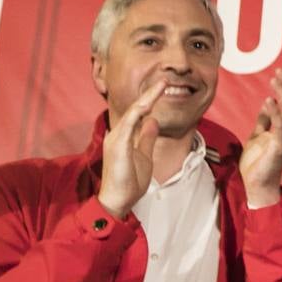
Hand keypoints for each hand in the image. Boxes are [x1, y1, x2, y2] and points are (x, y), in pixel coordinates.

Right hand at [97, 80, 165, 216]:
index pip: (139, 113)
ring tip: (161, 86)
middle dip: (150, 94)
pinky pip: (128, 125)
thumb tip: (152, 121)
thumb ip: (146, 138)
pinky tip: (148, 104)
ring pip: (133, 112)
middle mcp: (118, 134)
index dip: (150, 99)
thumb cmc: (129, 180)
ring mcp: (116, 138)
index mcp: (124, 136)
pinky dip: (138, 113)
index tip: (164, 87)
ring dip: (147, 98)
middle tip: (165, 81)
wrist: (118, 200)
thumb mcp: (144, 155)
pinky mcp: (117, 146)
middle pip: (136, 108)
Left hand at [241, 69, 281, 207]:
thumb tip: (267, 103)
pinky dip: (275, 112)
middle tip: (279, 71)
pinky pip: (280, 126)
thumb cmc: (258, 163)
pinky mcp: (279, 148)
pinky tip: (268, 100)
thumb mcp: (258, 136)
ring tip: (274, 80)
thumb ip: (264, 121)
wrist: (258, 186)